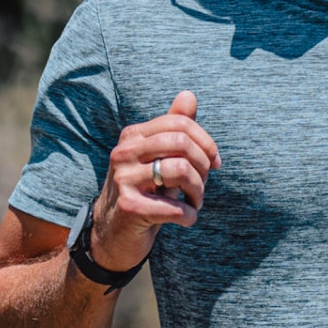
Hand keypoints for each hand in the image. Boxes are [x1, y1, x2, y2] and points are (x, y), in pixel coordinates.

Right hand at [89, 91, 218, 271]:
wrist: (113, 231)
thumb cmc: (144, 190)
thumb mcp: (158, 157)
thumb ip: (174, 127)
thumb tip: (189, 95)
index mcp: (132, 135)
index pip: (180, 123)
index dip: (206, 142)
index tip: (215, 163)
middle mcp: (124, 152)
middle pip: (182, 143)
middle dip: (203, 166)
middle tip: (203, 184)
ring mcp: (123, 179)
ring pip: (181, 172)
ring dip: (198, 192)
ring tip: (195, 202)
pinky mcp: (129, 206)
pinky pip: (175, 208)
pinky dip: (189, 216)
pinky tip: (186, 219)